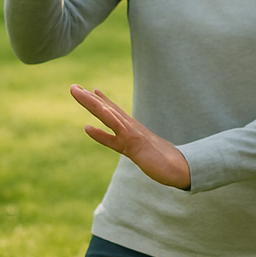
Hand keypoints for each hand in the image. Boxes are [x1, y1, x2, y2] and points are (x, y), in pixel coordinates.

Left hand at [70, 85, 190, 188]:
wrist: (182, 169)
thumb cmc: (168, 164)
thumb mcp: (150, 157)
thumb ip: (145, 153)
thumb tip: (148, 154)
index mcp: (133, 132)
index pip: (115, 114)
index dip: (102, 102)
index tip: (92, 91)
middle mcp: (131, 129)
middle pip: (107, 110)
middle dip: (89, 99)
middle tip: (73, 87)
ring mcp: (132, 134)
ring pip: (108, 115)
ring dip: (92, 103)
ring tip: (78, 92)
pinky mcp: (135, 144)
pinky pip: (118, 131)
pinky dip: (106, 122)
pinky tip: (90, 122)